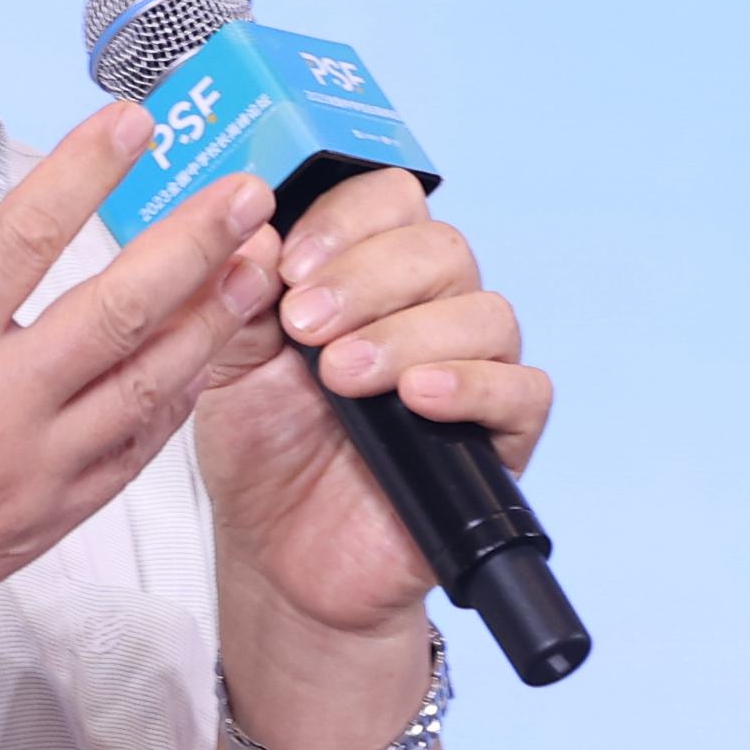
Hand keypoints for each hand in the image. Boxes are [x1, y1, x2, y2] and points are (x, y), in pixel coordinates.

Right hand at [0, 102, 275, 690]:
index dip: (85, 169)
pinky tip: (200, 360)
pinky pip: (133, 452)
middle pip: (120, 308)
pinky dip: (175, 400)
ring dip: (210, 318)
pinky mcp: (46, 520)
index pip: (23, 235)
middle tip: (249, 192)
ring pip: (147, 383)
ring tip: (257, 265)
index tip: (133, 121)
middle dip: (195, 242)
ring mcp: (30, 471)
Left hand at [191, 169, 553, 638]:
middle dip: (366, 277)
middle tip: (304, 324)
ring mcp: (469, 368)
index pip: (389, 200)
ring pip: (484, 311)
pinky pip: (524, 390)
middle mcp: (426, 308)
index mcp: (364, 271)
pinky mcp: (500, 437)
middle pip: (440, 247)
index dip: (345, 218)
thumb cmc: (260, 446)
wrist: (278, 550)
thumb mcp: (225, 361)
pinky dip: (472, 385)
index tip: (290, 262)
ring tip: (341, 375)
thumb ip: (235, 292)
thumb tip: (249, 225)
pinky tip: (417, 397)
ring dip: (406, 334)